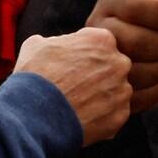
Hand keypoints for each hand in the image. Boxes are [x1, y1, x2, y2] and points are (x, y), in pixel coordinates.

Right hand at [14, 28, 132, 145]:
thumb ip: (58, 41)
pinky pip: (114, 113)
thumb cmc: (35, 76)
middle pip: (111, 67)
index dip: (82, 54)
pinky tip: (82, 118)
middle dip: (96, 74)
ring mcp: (122, 90)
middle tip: (75, 86)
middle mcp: (119, 63)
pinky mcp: (120, 115)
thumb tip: (59, 47)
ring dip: (101, 96)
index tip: (70, 65)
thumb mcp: (37, 44)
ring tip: (77, 104)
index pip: (98, 43)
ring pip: (115, 91)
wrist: (35, 114)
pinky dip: (102, 116)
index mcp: (102, 40)